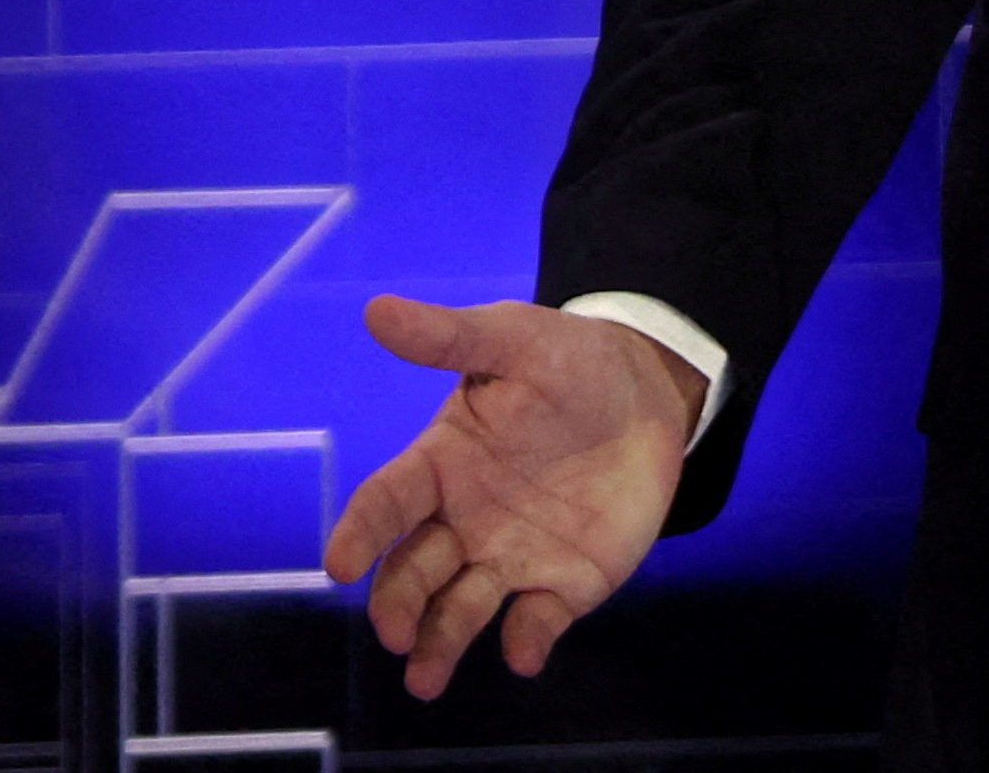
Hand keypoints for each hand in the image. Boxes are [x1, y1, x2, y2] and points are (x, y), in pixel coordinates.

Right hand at [323, 296, 704, 698]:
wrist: (648, 391)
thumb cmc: (567, 362)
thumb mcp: (515, 338)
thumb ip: (450, 337)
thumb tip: (376, 310)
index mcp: (439, 464)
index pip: (385, 504)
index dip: (360, 533)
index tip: (341, 564)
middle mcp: (462, 521)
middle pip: (412, 572)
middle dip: (397, 606)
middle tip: (397, 633)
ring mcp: (510, 555)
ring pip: (459, 610)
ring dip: (441, 643)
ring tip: (427, 678)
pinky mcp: (563, 582)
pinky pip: (535, 620)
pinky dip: (526, 640)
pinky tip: (525, 652)